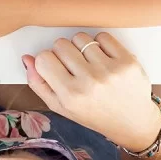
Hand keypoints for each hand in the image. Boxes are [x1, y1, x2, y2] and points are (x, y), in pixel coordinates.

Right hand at [23, 32, 160, 153]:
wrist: (133, 123)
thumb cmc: (94, 114)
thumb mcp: (62, 107)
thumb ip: (39, 84)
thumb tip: (27, 58)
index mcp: (71, 96)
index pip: (43, 58)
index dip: (47, 61)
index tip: (55, 68)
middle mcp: (90, 82)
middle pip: (61, 44)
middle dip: (64, 53)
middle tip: (73, 67)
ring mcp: (110, 70)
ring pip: (80, 37)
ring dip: (81, 47)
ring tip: (89, 63)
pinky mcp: (127, 61)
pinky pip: (102, 36)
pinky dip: (100, 44)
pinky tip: (103, 59)